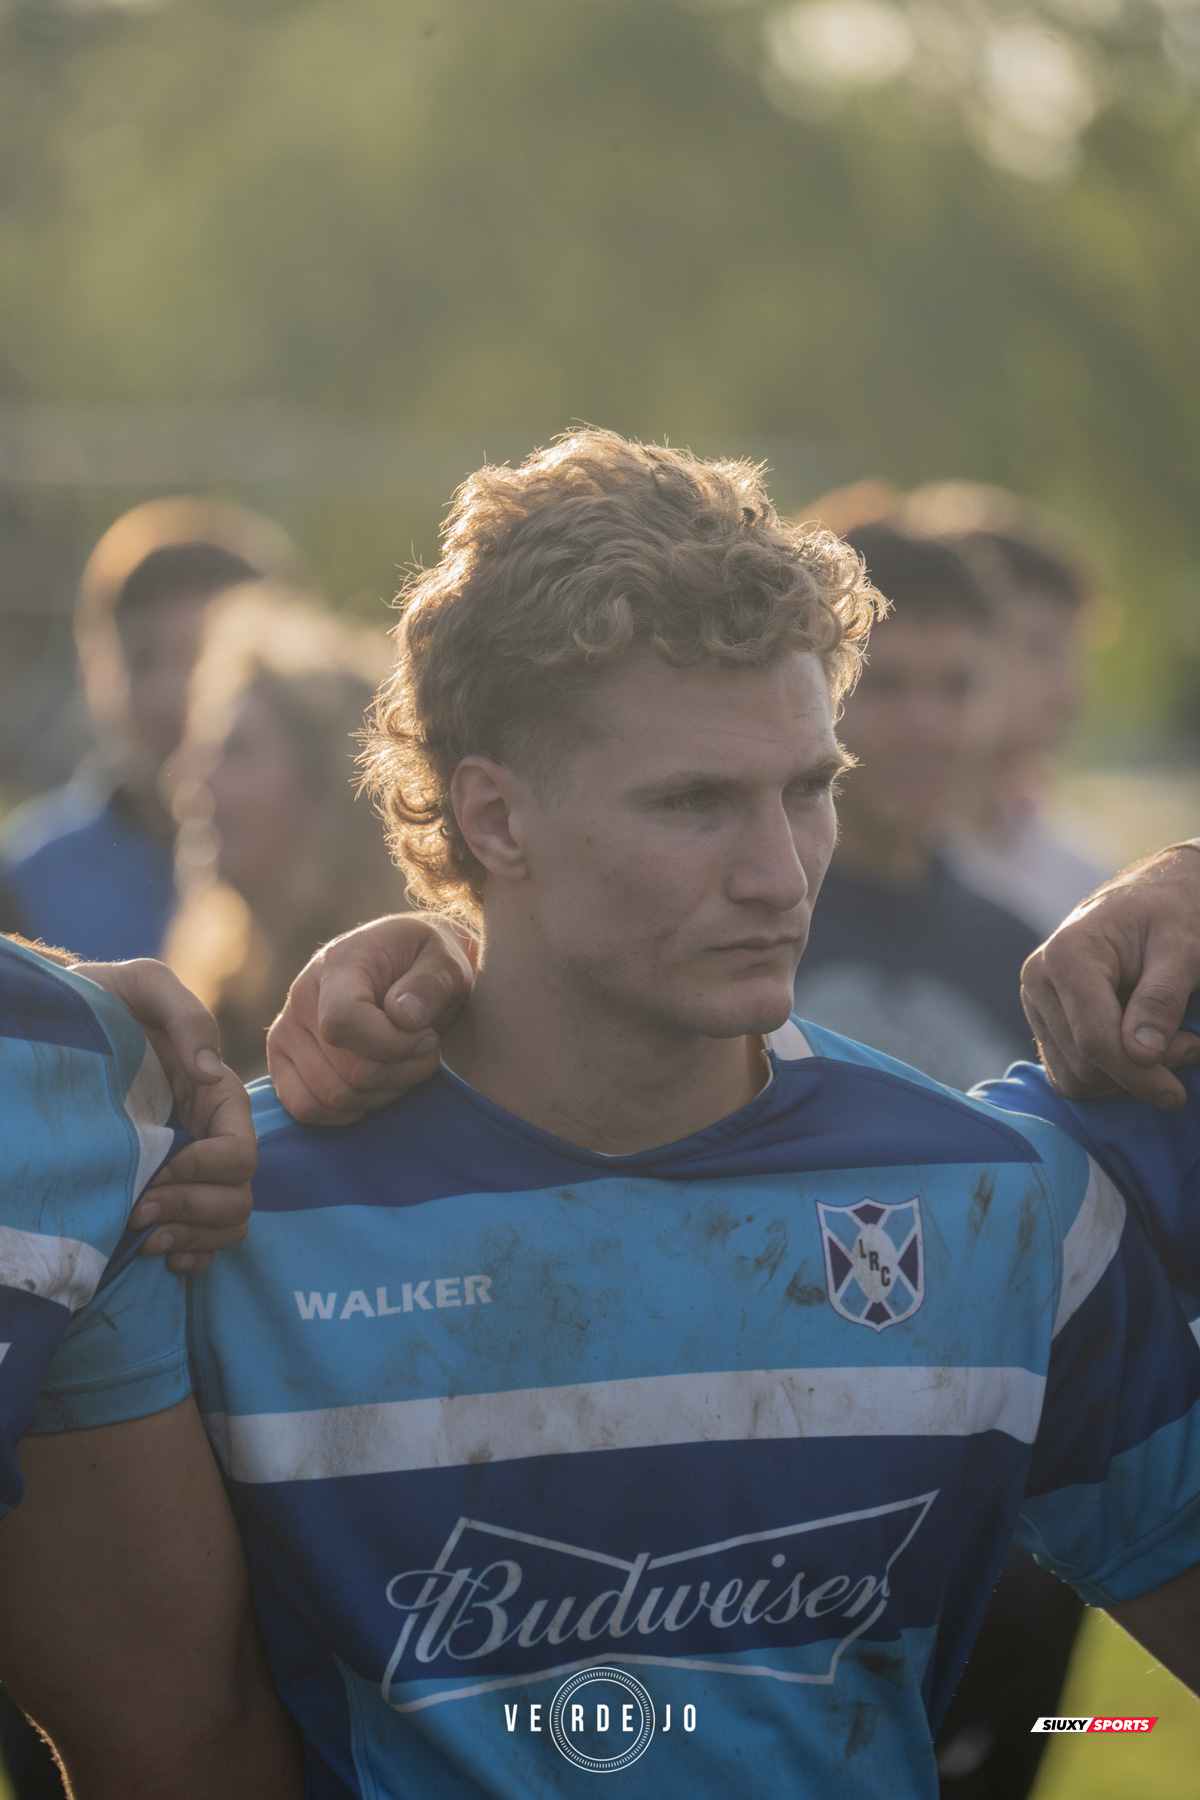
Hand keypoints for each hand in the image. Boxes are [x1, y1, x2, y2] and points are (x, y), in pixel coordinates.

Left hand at [71, 959, 254, 1272]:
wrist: (63, 1027)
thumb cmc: (101, 1002)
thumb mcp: (143, 986)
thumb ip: (186, 1015)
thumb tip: (208, 1072)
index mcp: (216, 1096)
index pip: (240, 1153)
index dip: (206, 1171)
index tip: (157, 1170)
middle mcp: (209, 1138)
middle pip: (238, 1198)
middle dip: (192, 1210)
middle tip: (137, 1209)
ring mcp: (189, 1171)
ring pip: (226, 1225)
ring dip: (190, 1238)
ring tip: (141, 1236)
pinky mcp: (166, 1194)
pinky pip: (203, 1243)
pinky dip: (191, 1257)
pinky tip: (156, 1254)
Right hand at [266, 914, 474, 1124]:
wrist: (403, 964)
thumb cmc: (426, 963)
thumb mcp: (446, 960)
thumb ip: (432, 983)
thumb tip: (404, 1016)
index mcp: (338, 965)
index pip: (343, 1022)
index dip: (393, 1045)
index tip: (429, 1038)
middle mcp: (301, 998)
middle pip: (349, 1071)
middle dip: (402, 1072)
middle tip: (426, 1052)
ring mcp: (286, 1032)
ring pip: (333, 1096)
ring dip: (383, 1094)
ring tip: (404, 1065)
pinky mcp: (282, 1061)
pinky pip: (305, 1108)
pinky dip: (347, 1112)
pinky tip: (376, 1089)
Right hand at [1021, 843, 1199, 1108]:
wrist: (1151, 899)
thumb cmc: (1172, 915)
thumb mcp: (1182, 947)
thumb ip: (1162, 996)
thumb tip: (1141, 1054)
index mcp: (1067, 954)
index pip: (1094, 1039)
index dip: (1138, 1075)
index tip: (1176, 1094)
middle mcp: (1038, 979)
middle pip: (1084, 1065)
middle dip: (1140, 1070)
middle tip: (1189, 1044)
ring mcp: (1036, 1003)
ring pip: (1075, 1078)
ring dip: (1127, 1077)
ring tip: (1169, 1042)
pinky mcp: (1043, 1022)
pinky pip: (1070, 1076)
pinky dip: (1109, 1077)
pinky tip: (1140, 1050)